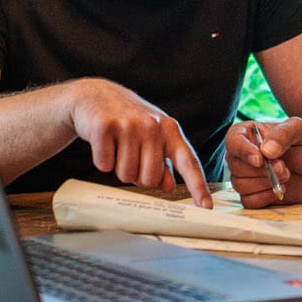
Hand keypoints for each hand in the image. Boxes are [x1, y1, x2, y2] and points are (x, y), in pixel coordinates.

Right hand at [67, 80, 212, 207]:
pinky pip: (105, 165)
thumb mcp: (151, 135)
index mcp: (169, 129)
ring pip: (126, 176)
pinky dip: (101, 160)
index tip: (207, 207)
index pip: (188, 162)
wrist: (94, 94)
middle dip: (138, 177)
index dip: (198, 186)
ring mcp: (128, 125)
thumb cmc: (127, 118)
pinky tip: (103, 142)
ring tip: (117, 146)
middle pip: (150, 179)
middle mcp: (152, 126)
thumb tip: (169, 186)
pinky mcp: (105, 127)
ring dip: (118, 168)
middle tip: (130, 156)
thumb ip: (163, 161)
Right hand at [225, 116, 301, 207]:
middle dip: (262, 171)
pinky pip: (248, 201)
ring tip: (285, 176)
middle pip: (235, 167)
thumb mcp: (300, 130)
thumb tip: (266, 151)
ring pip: (239, 185)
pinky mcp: (253, 194)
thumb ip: (283, 134)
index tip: (260, 159)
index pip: (233, 141)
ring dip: (265, 184)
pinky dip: (265, 197)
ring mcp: (246, 176)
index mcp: (247, 134)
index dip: (244, 152)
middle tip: (284, 167)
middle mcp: (242, 155)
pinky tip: (279, 189)